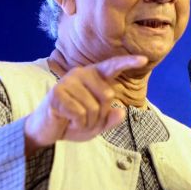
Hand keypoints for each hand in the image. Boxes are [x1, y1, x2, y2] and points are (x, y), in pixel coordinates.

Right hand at [24, 55, 147, 155]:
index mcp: (93, 77)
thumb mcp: (96, 125)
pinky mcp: (57, 93)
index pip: (112, 67)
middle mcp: (81, 74)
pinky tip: (67, 121)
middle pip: (108, 96)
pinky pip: (80, 114)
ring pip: (93, 108)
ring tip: (74, 119)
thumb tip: (121, 112)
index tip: (143, 59)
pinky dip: (77, 124)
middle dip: (100, 115)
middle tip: (84, 118)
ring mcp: (68, 82)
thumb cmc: (72, 122)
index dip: (128, 63)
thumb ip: (110, 120)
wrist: (47, 130)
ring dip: (87, 122)